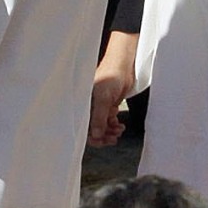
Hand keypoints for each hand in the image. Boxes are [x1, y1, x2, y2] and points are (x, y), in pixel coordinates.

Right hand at [90, 30, 138, 146]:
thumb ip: (98, 117)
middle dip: (104, 135)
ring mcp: (98, 107)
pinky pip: (108, 121)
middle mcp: (89, 107)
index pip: (83, 127)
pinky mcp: (107, 106)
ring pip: (102, 126)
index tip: (102, 141)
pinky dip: (114, 125)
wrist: (123, 65)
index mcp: (83, 105)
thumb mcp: (103, 98)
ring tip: (119, 130)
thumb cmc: (110, 76)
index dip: (93, 137)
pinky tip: (120, 125)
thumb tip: (95, 136)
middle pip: (93, 129)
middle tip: (113, 139)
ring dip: (111, 131)